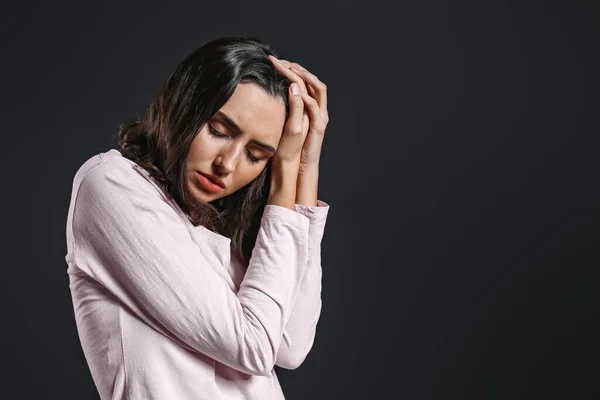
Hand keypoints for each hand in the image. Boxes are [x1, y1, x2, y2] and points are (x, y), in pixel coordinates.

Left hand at [268, 55, 328, 169]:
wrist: (295, 164)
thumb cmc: (287, 144)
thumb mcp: (285, 120)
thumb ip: (287, 105)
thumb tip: (282, 88)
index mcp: (309, 106)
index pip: (305, 81)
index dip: (293, 70)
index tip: (276, 62)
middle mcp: (318, 109)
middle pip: (314, 81)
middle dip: (299, 69)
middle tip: (282, 61)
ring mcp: (320, 116)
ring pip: (317, 89)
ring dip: (304, 77)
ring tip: (289, 69)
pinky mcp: (318, 126)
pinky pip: (313, 106)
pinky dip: (305, 95)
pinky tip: (293, 88)